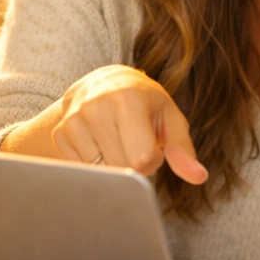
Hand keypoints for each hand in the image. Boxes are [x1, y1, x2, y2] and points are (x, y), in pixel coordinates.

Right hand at [51, 66, 207, 183]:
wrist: (106, 82)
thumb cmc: (145, 103)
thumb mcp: (170, 118)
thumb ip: (183, 149)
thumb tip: (199, 177)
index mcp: (127, 99)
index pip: (141, 160)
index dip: (152, 162)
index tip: (152, 147)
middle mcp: (96, 106)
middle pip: (120, 168)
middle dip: (133, 166)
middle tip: (134, 145)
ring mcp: (74, 119)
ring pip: (99, 172)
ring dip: (114, 166)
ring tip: (118, 142)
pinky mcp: (60, 132)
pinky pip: (81, 170)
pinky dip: (95, 166)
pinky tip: (101, 144)